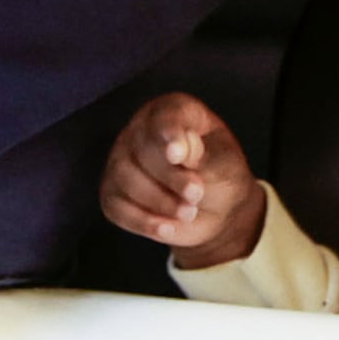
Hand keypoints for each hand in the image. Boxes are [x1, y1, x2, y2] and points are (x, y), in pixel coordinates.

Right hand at [103, 92, 267, 268]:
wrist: (213, 209)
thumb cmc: (220, 175)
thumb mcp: (225, 163)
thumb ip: (204, 155)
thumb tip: (179, 149)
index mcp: (173, 111)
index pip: (164, 117)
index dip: (169, 134)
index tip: (177, 154)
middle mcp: (140, 130)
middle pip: (141, 149)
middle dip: (170, 177)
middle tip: (196, 194)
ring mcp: (121, 161)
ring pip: (124, 178)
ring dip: (158, 201)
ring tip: (189, 213)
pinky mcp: (113, 193)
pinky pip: (116, 206)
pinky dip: (143, 221)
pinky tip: (168, 228)